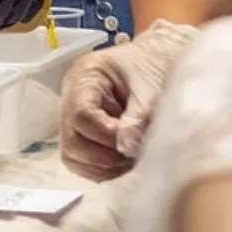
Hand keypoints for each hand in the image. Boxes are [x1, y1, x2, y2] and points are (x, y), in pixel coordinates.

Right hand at [59, 19, 197, 180]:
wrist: (160, 63)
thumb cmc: (155, 67)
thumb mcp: (152, 88)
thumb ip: (139, 118)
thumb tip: (127, 148)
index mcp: (84, 76)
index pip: (81, 116)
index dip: (107, 136)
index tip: (134, 141)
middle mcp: (71, 97)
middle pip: (72, 142)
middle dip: (104, 156)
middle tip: (133, 152)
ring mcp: (73, 116)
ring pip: (73, 157)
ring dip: (104, 165)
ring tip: (131, 154)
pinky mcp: (82, 134)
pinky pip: (82, 163)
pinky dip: (103, 169)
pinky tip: (124, 157)